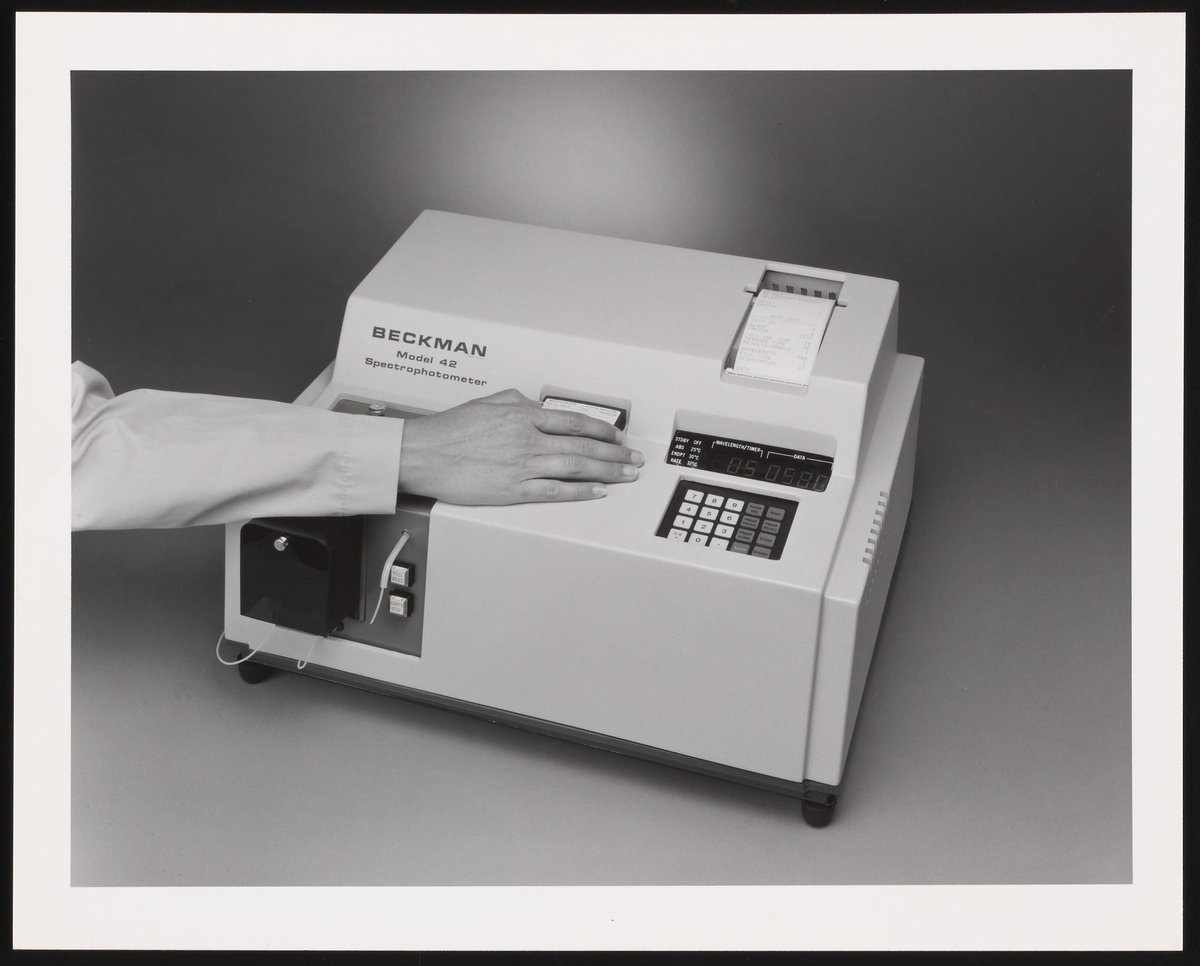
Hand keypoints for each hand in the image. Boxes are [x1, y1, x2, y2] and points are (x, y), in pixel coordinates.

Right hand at [397, 389, 643, 504]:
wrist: (422, 453)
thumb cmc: (448, 431)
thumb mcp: (487, 403)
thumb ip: (517, 403)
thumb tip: (536, 407)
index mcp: (523, 415)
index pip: (574, 421)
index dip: (602, 430)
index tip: (617, 436)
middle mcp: (528, 438)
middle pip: (583, 444)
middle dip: (615, 453)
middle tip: (634, 458)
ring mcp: (523, 465)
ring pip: (576, 466)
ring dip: (607, 471)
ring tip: (626, 475)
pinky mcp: (513, 489)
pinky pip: (555, 491)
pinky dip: (580, 492)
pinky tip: (597, 492)